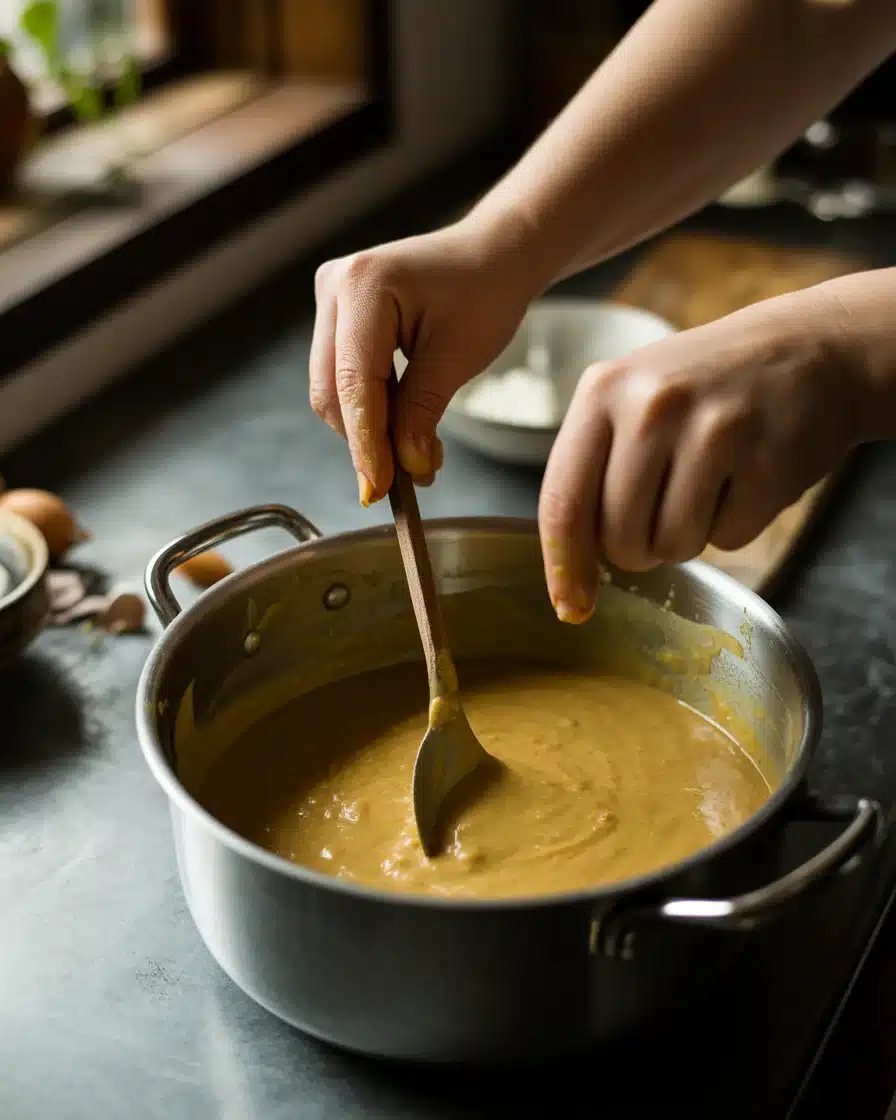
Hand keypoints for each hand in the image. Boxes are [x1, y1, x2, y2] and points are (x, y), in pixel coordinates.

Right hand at [310, 214, 536, 503]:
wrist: (492, 256)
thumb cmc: (486, 291)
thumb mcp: (459, 356)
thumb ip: (422, 412)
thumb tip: (405, 468)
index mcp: (363, 285)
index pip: (355, 382)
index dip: (366, 442)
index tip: (378, 489)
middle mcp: (335, 286)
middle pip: (332, 390)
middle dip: (366, 441)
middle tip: (406, 481)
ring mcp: (330, 299)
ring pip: (334, 390)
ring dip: (369, 430)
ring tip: (417, 455)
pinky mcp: (337, 316)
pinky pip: (343, 377)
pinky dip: (371, 410)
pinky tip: (403, 427)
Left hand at [538, 293, 865, 622]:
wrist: (810, 348)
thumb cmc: (704, 386)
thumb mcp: (631, 397)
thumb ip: (591, 467)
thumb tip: (568, 571)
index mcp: (604, 390)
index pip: (563, 502)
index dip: (564, 567)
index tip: (569, 608)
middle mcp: (653, 405)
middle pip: (619, 539)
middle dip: (638, 548)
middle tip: (664, 507)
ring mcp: (715, 431)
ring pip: (672, 547)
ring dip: (687, 537)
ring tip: (708, 481)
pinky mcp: (769, 461)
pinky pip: (729, 539)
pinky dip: (735, 524)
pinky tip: (745, 475)